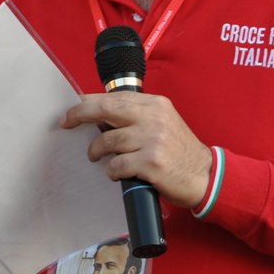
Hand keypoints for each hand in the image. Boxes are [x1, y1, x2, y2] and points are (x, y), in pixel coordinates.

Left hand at [61, 93, 210, 208]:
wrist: (206, 176)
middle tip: (67, 123)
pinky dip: (112, 171)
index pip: (114, 97)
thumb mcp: (162, 123)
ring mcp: (153, 140)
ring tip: (98, 157)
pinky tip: (117, 174)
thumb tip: (98, 116)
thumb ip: (136, 116)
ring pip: (108, 141)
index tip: (72, 109)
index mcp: (155, 105)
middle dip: (80, 115)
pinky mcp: (151, 163)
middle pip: (106, 110)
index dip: (87, 102)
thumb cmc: (179, 152)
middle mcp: (154, 118)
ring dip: (97, 151)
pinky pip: (117, 165)